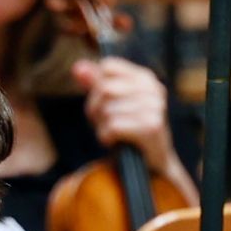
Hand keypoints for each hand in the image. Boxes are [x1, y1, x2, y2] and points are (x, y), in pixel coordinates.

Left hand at [71, 57, 178, 176]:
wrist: (150, 163)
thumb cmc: (127, 130)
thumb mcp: (108, 103)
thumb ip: (93, 83)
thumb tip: (76, 67)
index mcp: (144, 78)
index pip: (107, 67)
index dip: (96, 86)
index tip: (103, 103)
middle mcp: (153, 89)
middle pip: (105, 88)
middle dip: (96, 109)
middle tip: (104, 123)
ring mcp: (154, 107)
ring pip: (107, 110)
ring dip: (102, 127)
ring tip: (113, 134)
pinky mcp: (151, 127)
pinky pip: (112, 127)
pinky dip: (106, 138)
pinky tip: (115, 142)